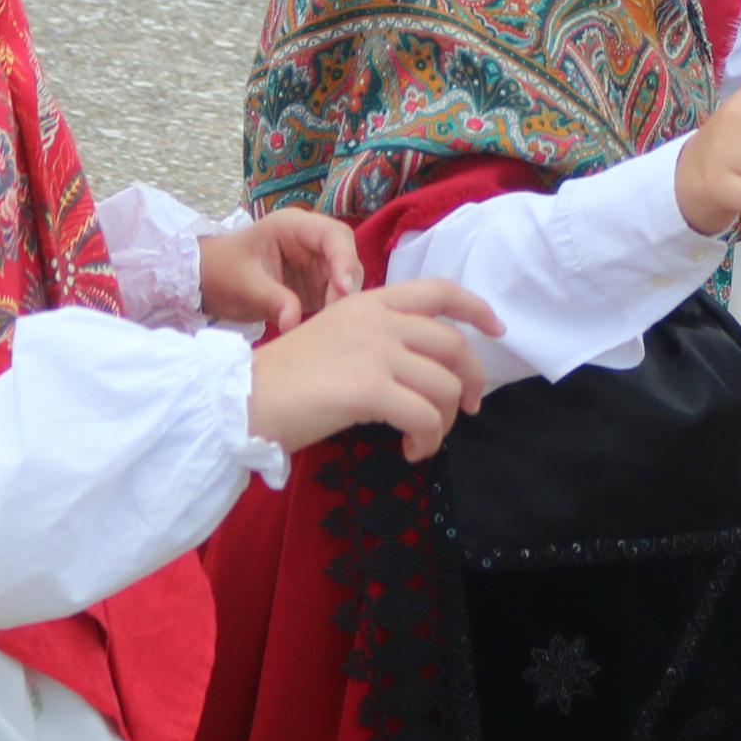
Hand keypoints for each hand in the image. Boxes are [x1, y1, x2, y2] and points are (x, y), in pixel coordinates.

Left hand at [197, 207, 366, 336]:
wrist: (208, 283)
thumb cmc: (223, 272)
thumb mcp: (244, 284)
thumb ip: (272, 300)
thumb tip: (294, 323)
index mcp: (292, 226)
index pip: (332, 235)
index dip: (345, 259)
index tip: (344, 288)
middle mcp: (310, 241)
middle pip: (346, 256)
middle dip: (347, 283)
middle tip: (337, 313)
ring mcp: (315, 263)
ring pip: (345, 278)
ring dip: (342, 300)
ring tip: (328, 324)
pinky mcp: (315, 285)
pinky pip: (335, 296)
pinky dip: (334, 311)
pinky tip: (324, 326)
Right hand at [244, 279, 497, 462]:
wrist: (243, 398)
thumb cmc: (284, 378)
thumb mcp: (335, 337)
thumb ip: (376, 340)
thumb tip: (421, 369)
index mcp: (369, 301)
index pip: (439, 290)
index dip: (477, 308)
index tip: (498, 328)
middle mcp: (378, 319)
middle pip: (455, 345)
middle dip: (472, 381)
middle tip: (466, 409)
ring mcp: (376, 350)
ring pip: (447, 386)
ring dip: (444, 422)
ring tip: (421, 439)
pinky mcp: (370, 388)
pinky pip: (426, 417)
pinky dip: (427, 440)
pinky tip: (409, 451)